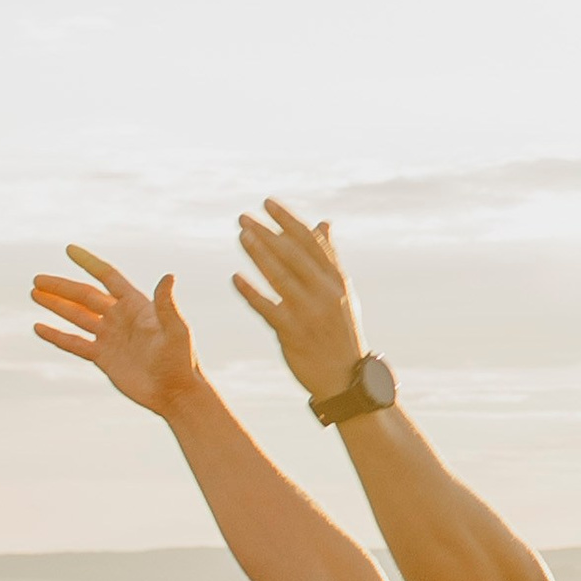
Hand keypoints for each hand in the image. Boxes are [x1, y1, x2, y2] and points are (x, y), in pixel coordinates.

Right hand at [31, 248, 201, 415]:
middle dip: (61, 287)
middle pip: (84, 296)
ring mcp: (110, 337)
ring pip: (77, 316)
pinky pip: (75, 343)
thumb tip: (168, 276)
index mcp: (136, 305)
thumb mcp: (175, 330)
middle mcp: (120, 317)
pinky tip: (39, 327)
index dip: (89, 263)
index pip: (108, 277)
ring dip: (56, 305)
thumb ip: (166, 305)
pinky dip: (57, 335)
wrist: (175, 394)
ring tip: (34, 293)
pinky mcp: (103, 358)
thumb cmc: (181, 360)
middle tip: (37, 278)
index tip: (69, 249)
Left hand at [232, 200, 368, 403]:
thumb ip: (329, 258)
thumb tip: (322, 223)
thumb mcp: (342, 292)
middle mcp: (326, 293)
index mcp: (337, 280)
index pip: (311, 242)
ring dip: (259, 254)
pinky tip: (235, 278)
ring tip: (241, 235)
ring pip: (281, 277)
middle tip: (243, 217)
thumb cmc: (339, 330)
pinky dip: (251, 292)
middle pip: (293, 255)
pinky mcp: (293, 334)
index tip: (267, 203)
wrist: (346, 377)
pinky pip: (268, 309)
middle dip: (267, 233)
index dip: (288, 220)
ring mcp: (310, 313)